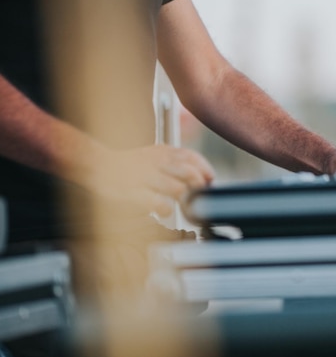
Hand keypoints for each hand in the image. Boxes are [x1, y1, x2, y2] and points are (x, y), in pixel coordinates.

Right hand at [85, 145, 213, 216]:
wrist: (96, 164)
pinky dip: (165, 209)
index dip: (205, 169)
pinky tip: (164, 212)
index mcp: (163, 152)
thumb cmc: (129, 164)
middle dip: (199, 186)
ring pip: (176, 188)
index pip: (192, 157)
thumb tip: (199, 175)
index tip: (210, 180)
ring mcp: (144, 177)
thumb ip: (174, 161)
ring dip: (184, 199)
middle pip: (189, 173)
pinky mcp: (133, 192)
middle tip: (200, 195)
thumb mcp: (154, 154)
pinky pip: (156, 202)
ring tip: (184, 205)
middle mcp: (156, 162)